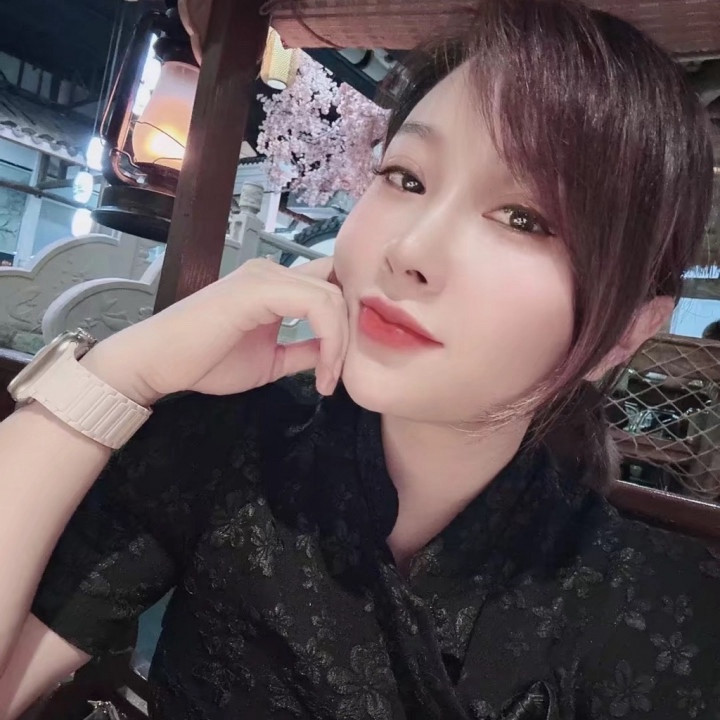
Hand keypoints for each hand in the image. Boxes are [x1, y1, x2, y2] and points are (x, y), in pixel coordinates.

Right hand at [81, 257, 348, 404]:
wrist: (159, 363)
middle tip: (340, 373)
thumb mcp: (270, 360)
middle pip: (338, 288)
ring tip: (328, 378)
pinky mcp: (258, 288)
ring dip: (341, 341)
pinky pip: (315, 304)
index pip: (330, 286)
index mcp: (276, 285)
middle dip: (351, 331)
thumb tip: (332, 354)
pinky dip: (329, 339)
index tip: (343, 364)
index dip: (348, 319)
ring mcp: (265, 276)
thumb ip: (302, 351)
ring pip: (332, 295)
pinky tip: (323, 371)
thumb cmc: (206, 361)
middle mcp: (273, 271)